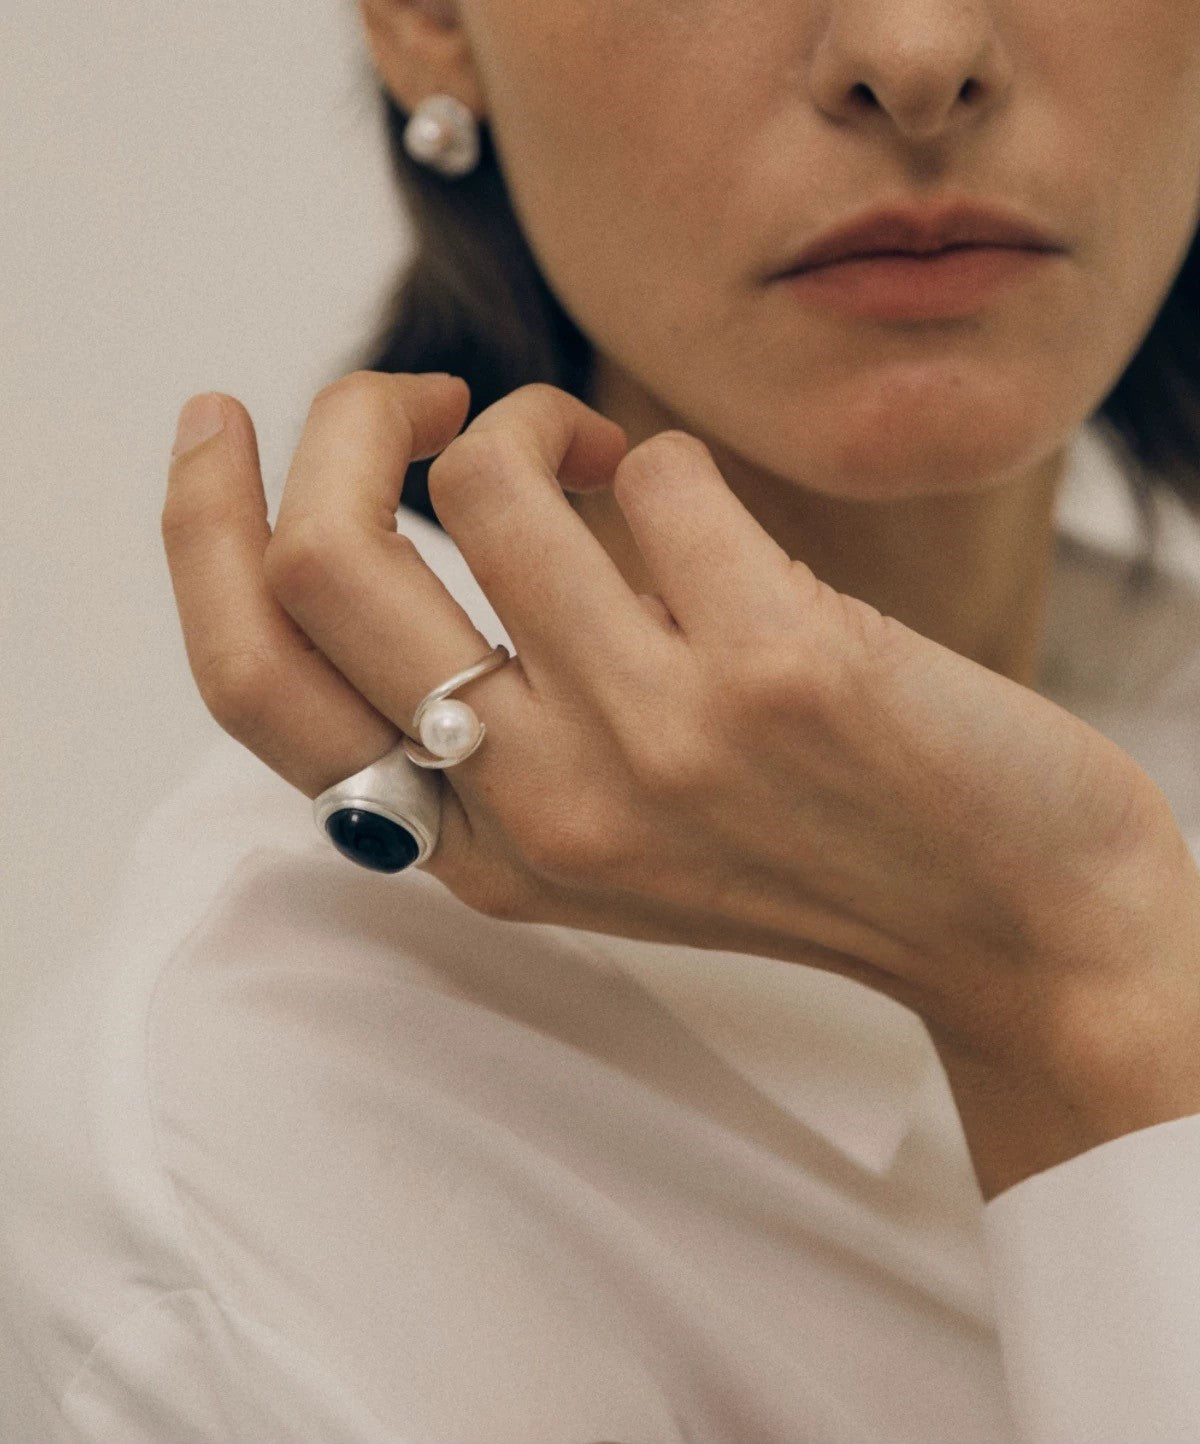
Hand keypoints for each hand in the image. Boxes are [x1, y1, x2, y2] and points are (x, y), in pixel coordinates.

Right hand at [162, 371, 1193, 1089]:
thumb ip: (486, 729)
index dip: (200, 533)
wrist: (1014, 919)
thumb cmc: (807, 851)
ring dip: (535, 420)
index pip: (258, 684)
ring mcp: (657, 738)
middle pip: (325, 563)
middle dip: (334, 420)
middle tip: (405, 393)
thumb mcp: (607, 837)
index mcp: (479, 854)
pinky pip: (654, 467)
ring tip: (600, 462)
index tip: (220, 429)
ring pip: (488, 476)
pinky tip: (721, 524)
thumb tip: (398, 524)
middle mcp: (543, 807)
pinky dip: (665, 458)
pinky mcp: (776, 661)